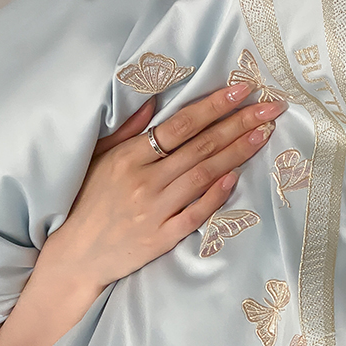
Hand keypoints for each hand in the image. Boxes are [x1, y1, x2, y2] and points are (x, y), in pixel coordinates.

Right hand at [42, 82, 286, 290]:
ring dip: (237, 153)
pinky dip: (217, 195)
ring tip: (263, 134)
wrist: (76, 255)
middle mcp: (145, 181)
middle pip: (200, 147)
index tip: (242, 90)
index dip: (213, 106)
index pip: (180, 125)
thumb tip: (154, 101)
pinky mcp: (163, 237)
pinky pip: (196, 213)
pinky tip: (237, 177)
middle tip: (269, 108)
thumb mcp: (97, 159)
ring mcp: (156, 210)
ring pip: (204, 176)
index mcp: (129, 157)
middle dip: (239, 124)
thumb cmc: (86, 202)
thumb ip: (127, 130)